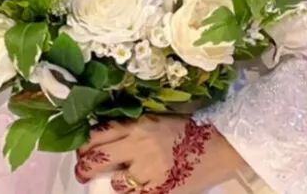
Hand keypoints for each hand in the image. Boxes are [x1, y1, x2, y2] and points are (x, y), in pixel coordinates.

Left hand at [76, 117, 239, 193]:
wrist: (222, 146)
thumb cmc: (192, 130)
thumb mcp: (158, 120)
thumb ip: (133, 128)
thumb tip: (106, 138)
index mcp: (139, 124)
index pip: (99, 134)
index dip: (85, 145)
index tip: (83, 151)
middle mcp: (138, 146)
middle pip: (98, 158)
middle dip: (85, 168)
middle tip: (84, 173)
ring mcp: (148, 170)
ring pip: (116, 183)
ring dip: (116, 183)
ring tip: (124, 181)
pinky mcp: (160, 189)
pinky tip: (139, 189)